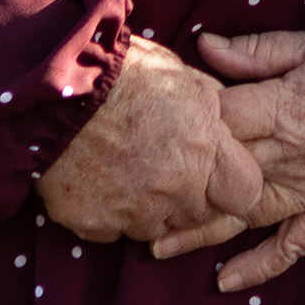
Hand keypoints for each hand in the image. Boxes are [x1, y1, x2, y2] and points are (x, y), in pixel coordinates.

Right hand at [37, 38, 267, 246]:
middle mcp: (173, 190)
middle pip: (199, 215)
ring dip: (150, 208)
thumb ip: (214, 111)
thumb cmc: (125, 74)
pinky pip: (112, 231)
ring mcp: (131, 212)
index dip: (235, 185)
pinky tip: (100, 182)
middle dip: (191, 197)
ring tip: (131, 170)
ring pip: (155, 227)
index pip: (245, 195)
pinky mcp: (92, 224)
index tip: (221, 174)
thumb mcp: (185, 78)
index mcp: (203, 152)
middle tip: (168, 168)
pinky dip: (110, 214)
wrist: (58, 90)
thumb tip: (228, 123)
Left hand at [160, 30, 304, 291]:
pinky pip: (294, 245)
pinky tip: (227, 281)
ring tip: (157, 247)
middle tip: (134, 202)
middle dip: (176, 190)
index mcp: (282, 108)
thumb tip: (203, 46)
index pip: (217, 123)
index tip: (156, 128)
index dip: (185, 127)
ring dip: (200, 233)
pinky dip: (261, 266)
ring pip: (244, 216)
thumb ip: (257, 50)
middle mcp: (289, 155)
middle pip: (219, 178)